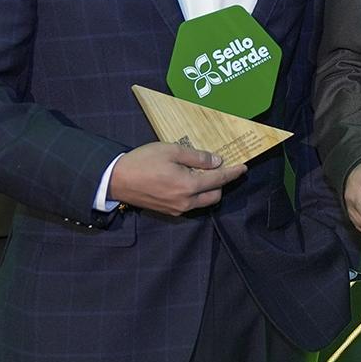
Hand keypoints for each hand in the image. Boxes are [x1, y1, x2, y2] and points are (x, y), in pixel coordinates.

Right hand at [107, 142, 245, 214]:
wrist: (117, 180)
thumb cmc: (143, 161)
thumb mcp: (171, 150)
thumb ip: (197, 157)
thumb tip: (216, 162)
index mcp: (188, 186)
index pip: (219, 179)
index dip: (233, 173)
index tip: (243, 167)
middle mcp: (186, 202)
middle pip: (215, 195)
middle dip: (221, 182)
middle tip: (219, 167)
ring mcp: (177, 209)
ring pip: (203, 201)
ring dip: (208, 189)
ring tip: (202, 172)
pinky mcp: (168, 211)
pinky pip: (190, 204)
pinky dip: (195, 194)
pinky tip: (188, 180)